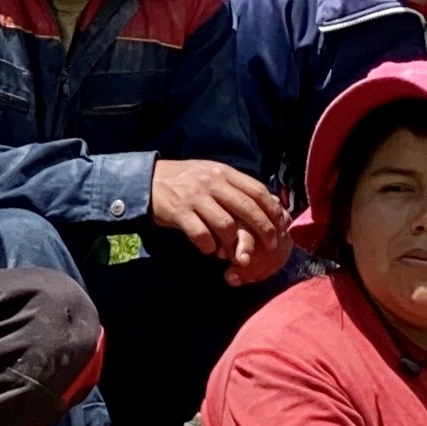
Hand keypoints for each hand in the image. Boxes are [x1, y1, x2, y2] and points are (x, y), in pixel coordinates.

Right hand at [149, 155, 290, 284]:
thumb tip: (265, 201)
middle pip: (247, 208)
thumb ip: (233, 186)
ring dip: (233, 243)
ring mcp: (195, 197)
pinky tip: (209, 250)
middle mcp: (211, 182)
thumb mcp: (211, 174)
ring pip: (226, 225)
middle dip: (263, 230)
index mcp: (223, 172)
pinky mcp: (179, 212)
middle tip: (269, 246)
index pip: (256, 190)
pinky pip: (201, 235)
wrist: (147, 180)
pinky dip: (209, 247)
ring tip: (232, 253)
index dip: (272, 210)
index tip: (280, 226)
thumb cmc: (184, 180)